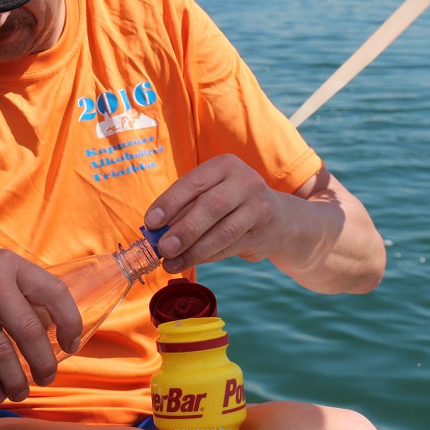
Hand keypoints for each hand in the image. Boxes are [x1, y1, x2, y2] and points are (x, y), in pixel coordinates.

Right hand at [0, 248, 81, 405]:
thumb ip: (17, 292)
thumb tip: (50, 328)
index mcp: (9, 264)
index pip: (53, 292)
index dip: (69, 321)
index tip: (72, 345)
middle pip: (30, 329)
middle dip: (43, 361)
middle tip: (47, 377)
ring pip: (3, 350)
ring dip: (16, 378)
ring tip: (21, 392)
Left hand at [144, 154, 282, 272]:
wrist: (278, 219)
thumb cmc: (230, 203)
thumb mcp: (210, 193)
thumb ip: (184, 208)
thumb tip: (154, 231)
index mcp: (225, 165)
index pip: (193, 183)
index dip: (170, 203)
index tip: (150, 222)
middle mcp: (245, 181)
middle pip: (211, 206)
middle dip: (183, 229)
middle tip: (162, 248)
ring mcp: (258, 207)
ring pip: (222, 232)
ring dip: (193, 251)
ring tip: (170, 263)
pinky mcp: (262, 232)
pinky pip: (229, 247)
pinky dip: (206, 257)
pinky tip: (189, 263)